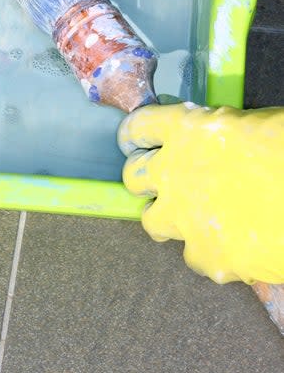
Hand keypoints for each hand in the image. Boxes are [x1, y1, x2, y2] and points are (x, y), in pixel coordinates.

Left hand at [118, 102, 283, 283]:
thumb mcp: (246, 126)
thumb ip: (214, 136)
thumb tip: (210, 145)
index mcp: (185, 129)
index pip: (140, 126)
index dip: (136, 134)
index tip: (135, 141)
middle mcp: (173, 171)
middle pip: (134, 175)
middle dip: (145, 179)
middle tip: (164, 183)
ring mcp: (184, 216)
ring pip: (152, 221)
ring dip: (168, 218)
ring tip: (191, 218)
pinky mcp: (205, 255)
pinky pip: (192, 255)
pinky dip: (207, 250)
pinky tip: (229, 244)